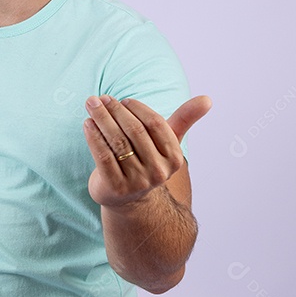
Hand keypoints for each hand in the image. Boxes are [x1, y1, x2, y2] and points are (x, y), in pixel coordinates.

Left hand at [83, 94, 211, 207]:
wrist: (129, 198)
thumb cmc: (148, 159)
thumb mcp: (167, 141)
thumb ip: (185, 119)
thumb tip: (208, 99)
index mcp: (174, 158)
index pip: (155, 124)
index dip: (137, 108)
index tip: (123, 100)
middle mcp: (158, 172)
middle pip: (134, 131)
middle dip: (115, 111)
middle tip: (100, 98)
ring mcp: (137, 181)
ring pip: (117, 142)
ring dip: (101, 119)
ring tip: (91, 105)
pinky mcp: (115, 187)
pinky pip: (103, 156)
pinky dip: (93, 137)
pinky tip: (87, 123)